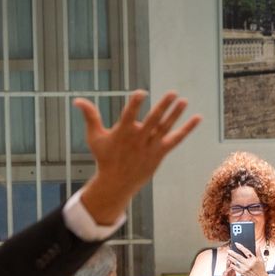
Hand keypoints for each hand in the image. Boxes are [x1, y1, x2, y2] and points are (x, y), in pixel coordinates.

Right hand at [74, 91, 201, 224]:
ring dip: (175, 114)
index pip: (129, 115)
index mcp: (122, 133)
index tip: (141, 92)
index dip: (135, 103)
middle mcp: (138, 139)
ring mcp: (150, 147)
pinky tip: (197, 118)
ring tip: (184, 101)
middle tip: (173, 93)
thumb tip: (77, 100)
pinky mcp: (160, 153)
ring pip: (165, 128)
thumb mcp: (94, 137)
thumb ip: (90, 116)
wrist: (117, 183)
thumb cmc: (105, 158)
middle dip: (163, 107)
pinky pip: (176, 139)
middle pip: (153, 121)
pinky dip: (187, 129)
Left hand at [224, 242, 268, 275]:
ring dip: (231, 258)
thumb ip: (258, 252)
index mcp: (254, 260)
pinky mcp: (242, 273)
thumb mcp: (261, 260)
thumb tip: (257, 246)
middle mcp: (248, 264)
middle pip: (239, 257)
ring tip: (228, 255)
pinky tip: (230, 262)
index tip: (236, 244)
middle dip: (233, 253)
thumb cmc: (261, 270)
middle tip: (229, 250)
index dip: (241, 247)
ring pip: (236, 262)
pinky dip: (232, 265)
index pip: (246, 251)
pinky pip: (235, 268)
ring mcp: (245, 269)